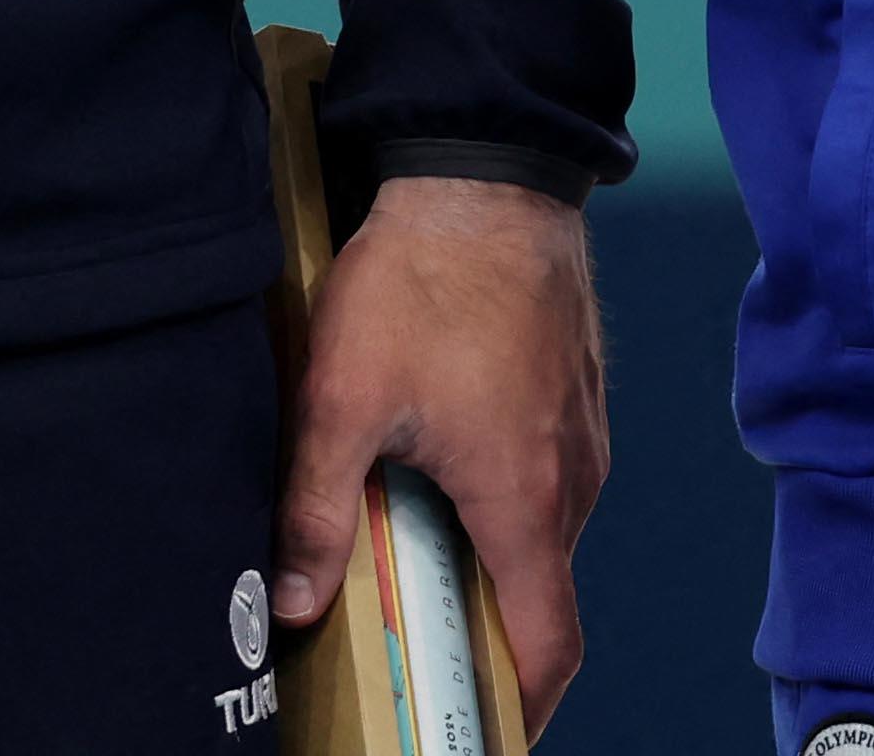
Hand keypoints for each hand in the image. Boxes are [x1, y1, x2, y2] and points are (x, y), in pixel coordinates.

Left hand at [273, 175, 605, 720]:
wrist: (487, 172)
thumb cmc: (426, 279)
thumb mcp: (342, 398)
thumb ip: (314, 510)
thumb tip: (290, 602)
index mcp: (525, 496)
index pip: (549, 640)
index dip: (524, 705)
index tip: (485, 729)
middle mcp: (573, 473)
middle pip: (541, 589)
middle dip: (485, 629)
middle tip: (413, 636)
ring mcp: (584, 427)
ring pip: (544, 528)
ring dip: (491, 555)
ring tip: (413, 544)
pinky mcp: (577, 389)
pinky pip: (550, 473)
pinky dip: (506, 500)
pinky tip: (440, 468)